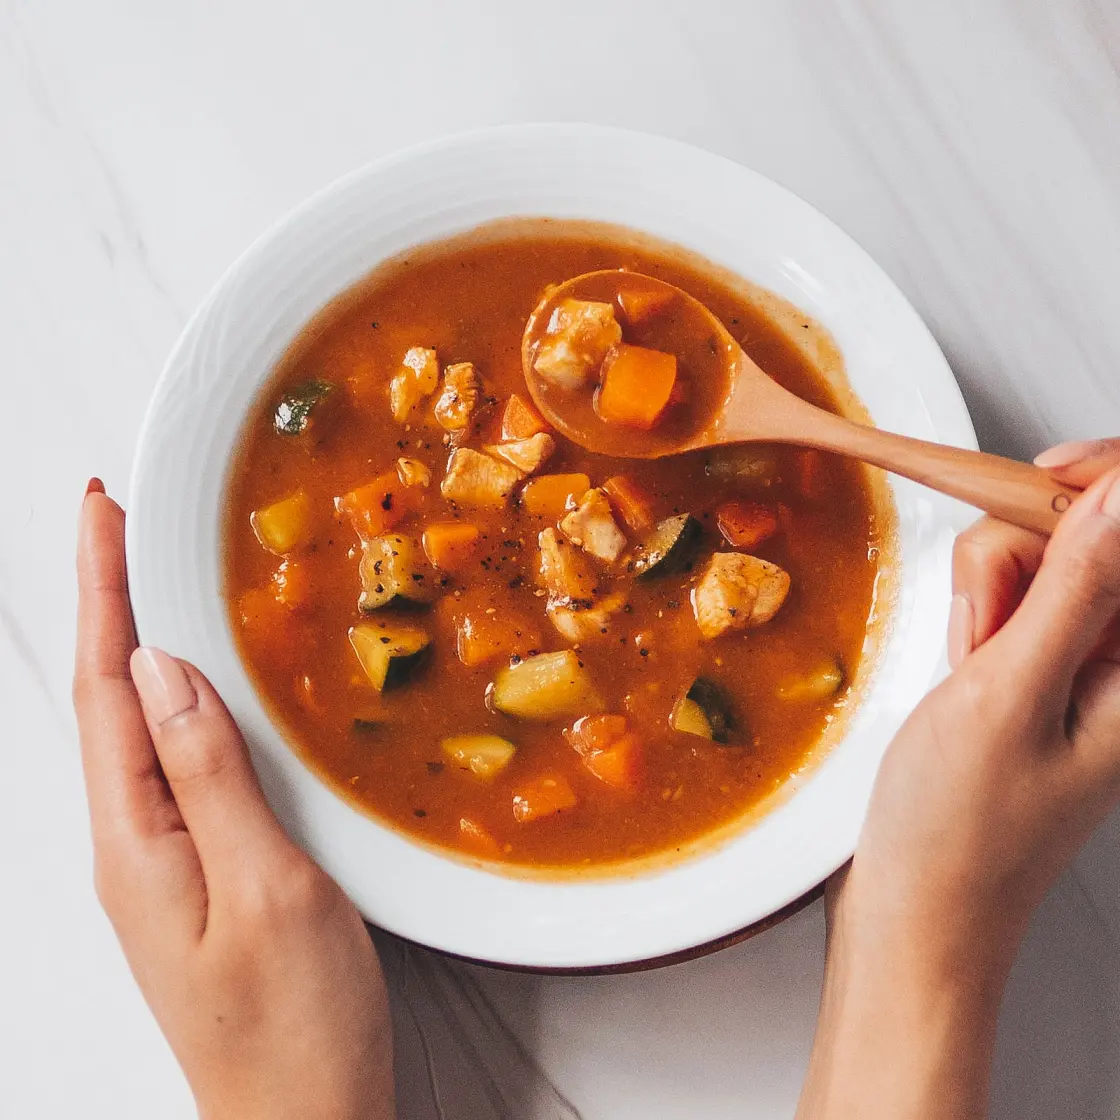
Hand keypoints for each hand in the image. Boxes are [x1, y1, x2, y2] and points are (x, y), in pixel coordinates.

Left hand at [73, 484, 394, 1119]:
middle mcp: (133, 845)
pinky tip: (207, 689)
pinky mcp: (202, 871)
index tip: (102, 511)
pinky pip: (178, 764)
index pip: (109, 688)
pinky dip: (185, 703)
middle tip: (124, 524)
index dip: (104, 592)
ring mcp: (163, 861)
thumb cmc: (294, 1023)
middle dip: (112, 603)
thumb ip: (210, 775)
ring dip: (145, 646)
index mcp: (134, 842)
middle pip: (111, 699)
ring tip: (158, 581)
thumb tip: (168, 671)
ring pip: (142, 729)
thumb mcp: (266, 887)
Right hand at [798, 439, 1119, 1118]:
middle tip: (987, 626)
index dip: (1107, 482)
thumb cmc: (961, 828)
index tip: (1044, 477)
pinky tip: (964, 670)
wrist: (921, 903)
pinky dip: (982, 617)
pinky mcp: (1045, 666)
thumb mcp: (1008, 695)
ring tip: (967, 668)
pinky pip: (1017, 599)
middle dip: (1024, 557)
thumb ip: (1072, 588)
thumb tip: (1117, 496)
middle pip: (1090, 534)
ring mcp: (1088, 661)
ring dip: (992, 593)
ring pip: (1043, 559)